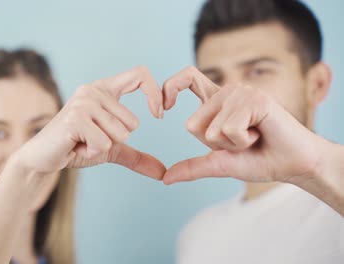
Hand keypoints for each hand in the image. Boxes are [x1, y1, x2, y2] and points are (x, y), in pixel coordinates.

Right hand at [15, 66, 165, 179]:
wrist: (44, 158)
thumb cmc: (77, 147)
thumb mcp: (112, 149)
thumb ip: (137, 156)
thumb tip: (164, 172)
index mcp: (104, 89)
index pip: (140, 75)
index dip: (155, 92)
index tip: (160, 114)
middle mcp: (93, 90)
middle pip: (133, 122)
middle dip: (116, 140)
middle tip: (91, 138)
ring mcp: (84, 102)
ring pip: (120, 134)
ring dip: (103, 146)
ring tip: (83, 141)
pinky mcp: (76, 118)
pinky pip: (104, 144)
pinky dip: (92, 152)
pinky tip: (76, 146)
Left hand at [162, 66, 325, 183]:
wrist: (294, 164)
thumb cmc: (260, 159)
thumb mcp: (220, 163)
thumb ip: (193, 167)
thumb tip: (165, 178)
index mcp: (216, 101)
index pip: (186, 78)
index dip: (169, 88)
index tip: (162, 109)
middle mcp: (226, 92)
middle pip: (192, 124)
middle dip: (214, 145)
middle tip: (242, 140)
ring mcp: (241, 93)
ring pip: (211, 130)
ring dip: (232, 144)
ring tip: (253, 137)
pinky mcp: (255, 99)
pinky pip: (229, 129)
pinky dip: (243, 141)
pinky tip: (261, 134)